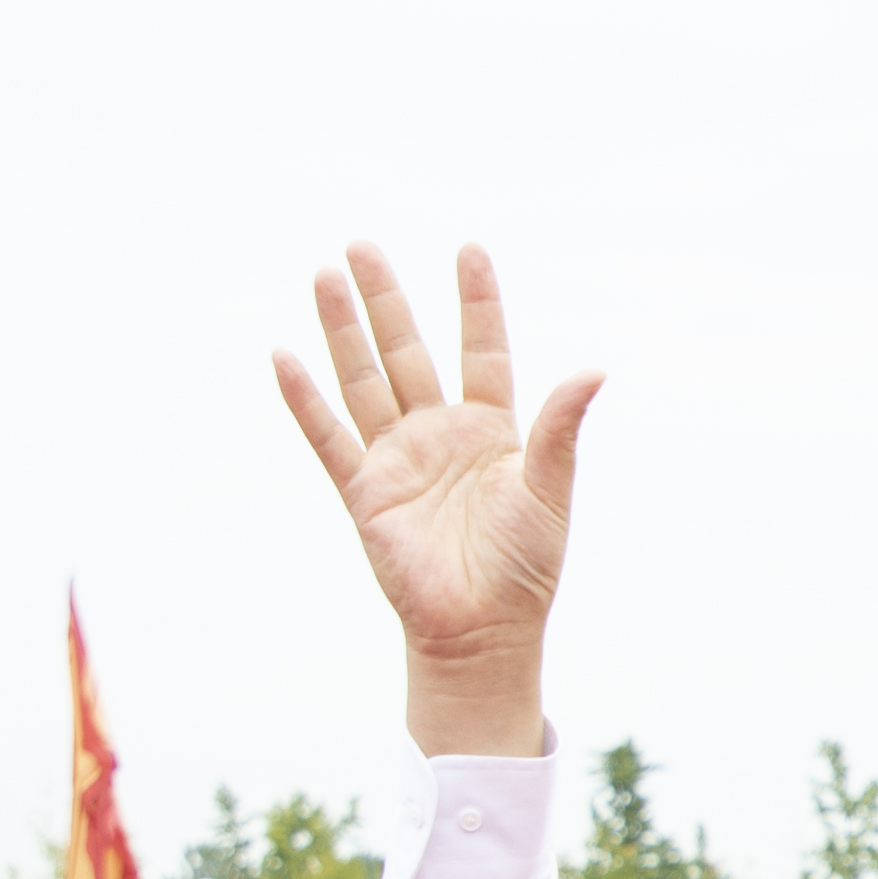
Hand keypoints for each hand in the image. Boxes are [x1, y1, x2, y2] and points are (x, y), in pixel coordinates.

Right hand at [272, 241, 599, 743]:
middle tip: (362, 245)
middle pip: (408, 352)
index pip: (482, 350)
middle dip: (386, 300)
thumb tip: (593, 370)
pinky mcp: (366, 493)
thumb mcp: (548, 490)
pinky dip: (305, 400)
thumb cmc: (524, 569)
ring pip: (364, 380)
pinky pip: (329, 438)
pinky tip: (284, 355)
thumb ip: (560, 429)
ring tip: (325, 274)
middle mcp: (439, 436)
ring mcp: (398, 460)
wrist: (482, 633)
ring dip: (344, 330)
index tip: (468, 250)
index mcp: (490, 431)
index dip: (476, 303)